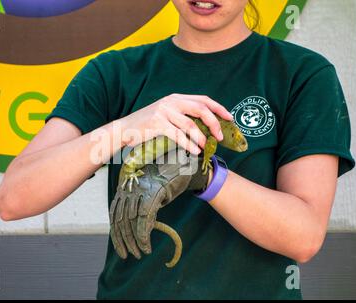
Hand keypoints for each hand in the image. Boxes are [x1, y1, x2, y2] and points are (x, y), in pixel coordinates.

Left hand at [109, 149, 209, 258]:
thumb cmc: (164, 180)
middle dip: (125, 241)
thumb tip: (135, 232)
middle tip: (131, 255)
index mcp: (124, 188)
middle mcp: (129, 188)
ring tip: (141, 252)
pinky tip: (146, 245)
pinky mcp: (154, 191)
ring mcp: (140, 189)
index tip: (121, 251)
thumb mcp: (148, 193)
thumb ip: (138, 207)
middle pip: (120, 220)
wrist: (181, 164)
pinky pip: (144, 217)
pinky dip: (144, 234)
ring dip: (135, 241)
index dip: (116, 235)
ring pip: (131, 221)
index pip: (114, 215)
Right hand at [117, 94, 232, 153]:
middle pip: (201, 109)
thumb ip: (182, 116)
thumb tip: (203, 128)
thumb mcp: (166, 114)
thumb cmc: (147, 125)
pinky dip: (188, 144)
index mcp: (176, 97)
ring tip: (205, 147)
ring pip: (190, 124)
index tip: (230, 118)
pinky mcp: (157, 123)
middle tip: (219, 137)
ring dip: (201, 138)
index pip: (203, 99)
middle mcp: (171, 101)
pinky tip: (194, 151)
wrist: (125, 129)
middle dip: (214, 123)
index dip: (219, 108)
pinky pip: (178, 135)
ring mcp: (164, 111)